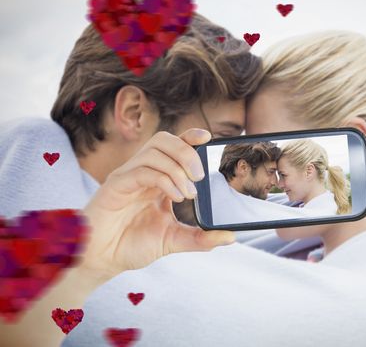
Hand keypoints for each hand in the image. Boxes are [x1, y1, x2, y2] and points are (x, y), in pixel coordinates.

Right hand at [80, 129, 234, 276]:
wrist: (102, 260)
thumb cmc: (132, 245)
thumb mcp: (174, 240)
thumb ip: (201, 238)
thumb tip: (231, 237)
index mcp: (157, 179)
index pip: (174, 146)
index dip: (190, 137)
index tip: (208, 138)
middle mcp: (142, 172)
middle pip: (164, 140)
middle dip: (187, 151)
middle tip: (200, 175)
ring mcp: (128, 177)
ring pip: (153, 151)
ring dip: (177, 168)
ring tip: (188, 192)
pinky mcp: (116, 186)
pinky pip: (142, 170)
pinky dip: (163, 180)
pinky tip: (175, 196)